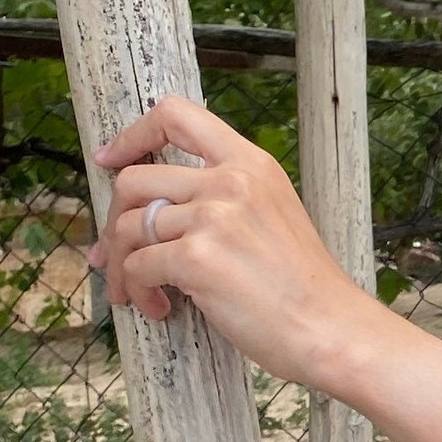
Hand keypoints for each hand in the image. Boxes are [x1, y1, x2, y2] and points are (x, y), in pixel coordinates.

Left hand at [89, 95, 381, 391]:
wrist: (329, 327)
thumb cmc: (303, 285)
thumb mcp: (274, 213)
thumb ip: (226, 197)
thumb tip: (156, 211)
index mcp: (252, 164)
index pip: (177, 114)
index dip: (134, 134)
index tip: (112, 158)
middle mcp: (231, 181)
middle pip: (134, 181)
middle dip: (113, 222)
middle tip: (115, 254)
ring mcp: (213, 218)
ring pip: (128, 228)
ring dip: (122, 266)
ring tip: (140, 293)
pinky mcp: (197, 258)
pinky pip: (138, 266)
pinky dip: (138, 291)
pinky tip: (160, 309)